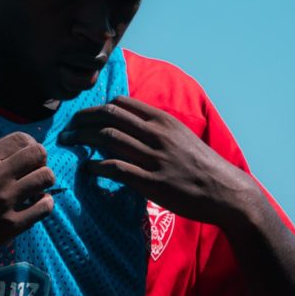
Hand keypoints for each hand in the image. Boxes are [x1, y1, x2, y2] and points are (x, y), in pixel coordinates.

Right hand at [0, 132, 55, 282]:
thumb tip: (15, 157)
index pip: (21, 139)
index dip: (30, 145)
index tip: (28, 155)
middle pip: (38, 154)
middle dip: (40, 161)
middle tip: (35, 170)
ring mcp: (4, 201)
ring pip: (45, 178)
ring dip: (45, 181)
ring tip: (37, 188)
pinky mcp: (9, 226)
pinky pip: (43, 208)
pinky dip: (45, 204)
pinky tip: (38, 205)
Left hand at [59, 95, 253, 224]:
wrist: (226, 191)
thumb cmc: (201, 165)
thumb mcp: (180, 136)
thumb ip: (156, 128)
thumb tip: (128, 124)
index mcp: (163, 120)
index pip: (121, 103)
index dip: (97, 107)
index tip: (82, 116)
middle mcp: (157, 134)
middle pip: (109, 116)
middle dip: (83, 119)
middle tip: (68, 128)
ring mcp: (155, 158)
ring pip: (108, 138)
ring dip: (83, 139)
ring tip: (69, 143)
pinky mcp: (153, 182)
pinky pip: (117, 168)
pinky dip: (97, 165)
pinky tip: (87, 168)